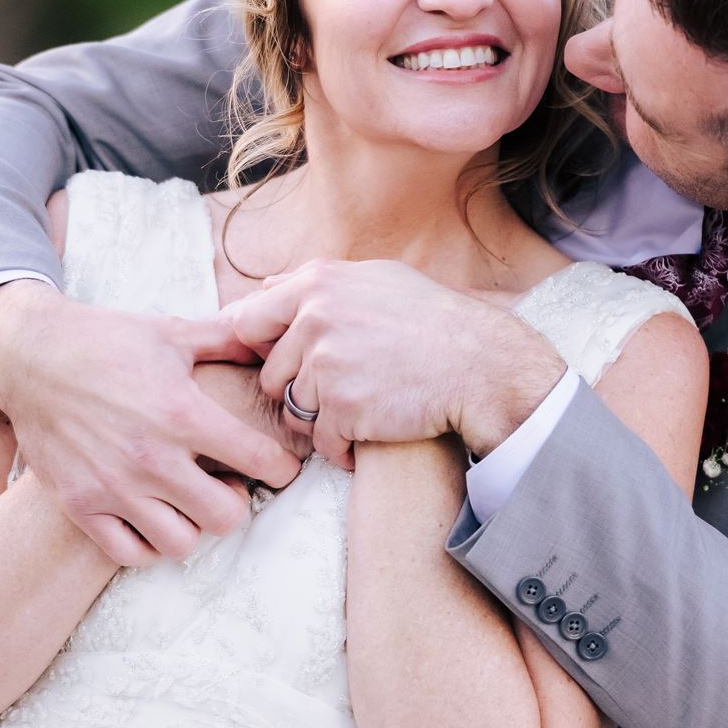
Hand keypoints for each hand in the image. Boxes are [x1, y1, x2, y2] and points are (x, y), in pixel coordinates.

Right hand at [0, 281, 301, 565]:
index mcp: (181, 413)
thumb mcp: (171, 333)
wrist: (29, 356)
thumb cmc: (105, 341)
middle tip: (230, 484)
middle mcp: (150, 458)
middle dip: (238, 501)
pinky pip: (129, 553)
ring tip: (188, 501)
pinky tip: (151, 515)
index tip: (280, 465)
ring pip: (180, 543)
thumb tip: (270, 341)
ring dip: (193, 525)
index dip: (282, 466)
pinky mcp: (80, 505)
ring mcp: (112, 487)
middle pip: (226, 516)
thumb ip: (226, 341)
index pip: (260, 459)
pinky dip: (148, 543)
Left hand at [201, 260, 565, 467]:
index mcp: (317, 284)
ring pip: (294, 411)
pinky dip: (342, 448)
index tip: (291, 363)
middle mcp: (314, 320)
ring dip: (321, 421)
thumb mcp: (375, 279)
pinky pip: (322, 441)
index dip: (263, 349)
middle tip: (341, 393)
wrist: (479, 365)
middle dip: (298, 391)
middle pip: (271, 375)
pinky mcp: (342, 409)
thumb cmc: (431, 321)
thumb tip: (264, 288)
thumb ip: (315, 284)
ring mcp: (326, 365)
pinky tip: (368, 436)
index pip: (248, 321)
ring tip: (360, 412)